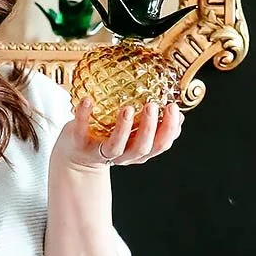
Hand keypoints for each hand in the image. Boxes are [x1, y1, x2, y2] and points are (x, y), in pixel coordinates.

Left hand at [55, 96, 183, 170]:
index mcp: (138, 151)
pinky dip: (83, 116)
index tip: (173, 108)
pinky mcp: (79, 145)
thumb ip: (154, 125)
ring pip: (115, 147)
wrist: (76, 153)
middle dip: (149, 129)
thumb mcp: (133, 133)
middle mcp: (123, 155)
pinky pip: (81, 131)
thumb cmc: (109, 135)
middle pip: (141, 149)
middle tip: (152, 106)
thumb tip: (179, 113)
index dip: (169, 130)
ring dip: (123, 128)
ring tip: (128, 108)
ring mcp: (100, 152)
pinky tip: (88, 100)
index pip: (160, 145)